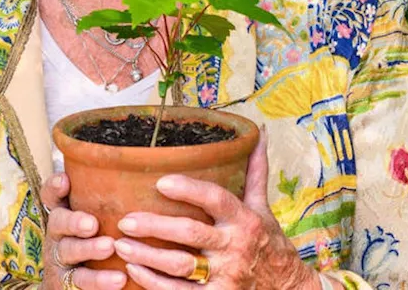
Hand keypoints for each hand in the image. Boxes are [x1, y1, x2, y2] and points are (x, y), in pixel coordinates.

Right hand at [43, 173, 127, 289]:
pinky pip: (80, 281)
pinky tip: (118, 279)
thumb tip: (156, 174)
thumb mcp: (98, 216)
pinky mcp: (65, 282)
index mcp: (65, 213)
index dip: (54, 187)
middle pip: (58, 222)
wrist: (72, 284)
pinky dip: (98, 280)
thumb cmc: (95, 238)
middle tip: (92, 223)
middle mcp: (58, 233)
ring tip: (109, 246)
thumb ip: (111, 198)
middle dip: (74, 221)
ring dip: (88, 249)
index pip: (52, 196)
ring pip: (69, 251)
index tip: (65, 180)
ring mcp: (60, 258)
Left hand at [112, 130, 326, 289]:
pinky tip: (133, 271)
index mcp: (245, 219)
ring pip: (180, 265)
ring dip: (147, 256)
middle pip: (191, 233)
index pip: (216, 199)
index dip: (189, 190)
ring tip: (121, 245)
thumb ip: (255, 171)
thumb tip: (258, 133)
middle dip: (155, 227)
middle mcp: (235, 246)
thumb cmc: (268, 240)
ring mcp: (226, 274)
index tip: (160, 182)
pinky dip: (153, 283)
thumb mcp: (263, 207)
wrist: (286, 285)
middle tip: (125, 220)